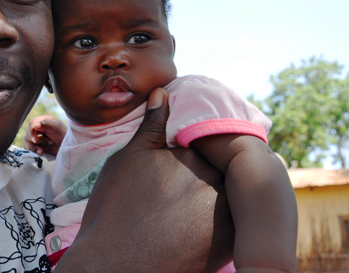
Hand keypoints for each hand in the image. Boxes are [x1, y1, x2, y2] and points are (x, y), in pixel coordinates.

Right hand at [23, 115, 66, 155]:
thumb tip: (35, 126)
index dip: (31, 132)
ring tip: (42, 152)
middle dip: (38, 141)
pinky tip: (40, 153)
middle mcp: (36, 129)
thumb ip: (46, 124)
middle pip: (28, 135)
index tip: (36, 140)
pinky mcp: (35, 147)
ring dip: (34, 148)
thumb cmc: (64, 134)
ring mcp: (35, 138)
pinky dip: (32, 152)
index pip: (31, 125)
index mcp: (41, 121)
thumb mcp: (57, 126)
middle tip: (50, 143)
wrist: (68, 146)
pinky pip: (28, 149)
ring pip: (27, 143)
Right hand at [55, 88, 234, 272]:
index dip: (190, 147)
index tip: (175, 163)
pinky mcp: (229, 241)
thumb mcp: (127, 160)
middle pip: (217, 165)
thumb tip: (164, 92)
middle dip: (205, 169)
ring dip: (215, 193)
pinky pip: (233, 220)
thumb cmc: (114, 209)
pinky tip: (193, 223)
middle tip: (176, 188)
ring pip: (227, 191)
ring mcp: (225, 212)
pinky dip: (221, 218)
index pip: (202, 138)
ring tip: (183, 206)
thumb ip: (150, 126)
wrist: (115, 266)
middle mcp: (214, 179)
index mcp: (190, 154)